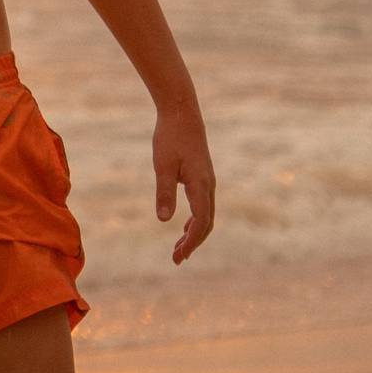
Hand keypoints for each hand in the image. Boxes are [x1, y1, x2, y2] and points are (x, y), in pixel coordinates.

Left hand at [154, 101, 216, 263]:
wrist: (182, 113)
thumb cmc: (170, 138)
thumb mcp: (162, 166)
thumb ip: (164, 192)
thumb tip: (163, 220)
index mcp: (201, 186)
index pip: (200, 222)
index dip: (191, 241)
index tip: (180, 256)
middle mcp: (209, 187)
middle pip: (206, 223)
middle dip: (193, 242)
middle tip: (177, 259)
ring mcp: (208, 182)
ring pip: (206, 215)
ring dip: (194, 233)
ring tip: (179, 249)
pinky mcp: (203, 176)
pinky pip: (203, 205)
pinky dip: (195, 220)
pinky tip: (183, 225)